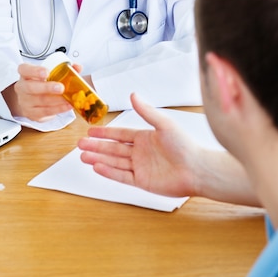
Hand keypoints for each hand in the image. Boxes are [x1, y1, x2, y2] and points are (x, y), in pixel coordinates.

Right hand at [3, 63, 72, 121]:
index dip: (35, 71)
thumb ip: (64, 69)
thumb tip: (77, 67)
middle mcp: (22, 88)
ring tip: (69, 99)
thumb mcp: (48, 73)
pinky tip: (67, 106)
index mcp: (25, 74)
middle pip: (31, 87)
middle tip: (61, 88)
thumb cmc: (41, 83)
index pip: (25, 70)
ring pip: (40, 101)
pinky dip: (58, 109)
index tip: (46, 72)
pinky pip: (45, 112)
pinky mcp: (32, 114)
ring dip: (56, 101)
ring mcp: (25, 102)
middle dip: (47, 88)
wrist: (30, 100)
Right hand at [78, 93, 199, 197]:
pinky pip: (121, 176)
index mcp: (145, 137)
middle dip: (96, 146)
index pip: (120, 134)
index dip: (105, 133)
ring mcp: (140, 167)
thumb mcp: (164, 124)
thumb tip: (133, 95)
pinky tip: (97, 167)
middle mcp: (140, 152)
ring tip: (83, 156)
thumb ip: (146, 111)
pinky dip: (109, 172)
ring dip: (98, 158)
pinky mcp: (142, 181)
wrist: (197, 170)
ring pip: (114, 162)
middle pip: (113, 149)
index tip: (91, 131)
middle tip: (80, 143)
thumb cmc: (184, 145)